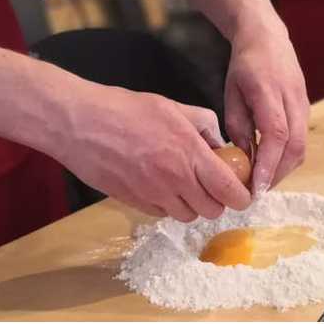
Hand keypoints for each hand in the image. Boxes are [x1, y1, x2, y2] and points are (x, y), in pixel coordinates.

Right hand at [56, 85, 251, 221]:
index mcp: (191, 154)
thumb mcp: (175, 107)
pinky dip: (170, 206)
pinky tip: (164, 187)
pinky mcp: (134, 202)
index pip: (230, 191)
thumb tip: (222, 145)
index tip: (243, 192)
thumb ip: (206, 126)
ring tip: (188, 186)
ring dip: (194, 206)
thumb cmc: (128, 109)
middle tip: (215, 187)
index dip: (242, 196)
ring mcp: (153, 194)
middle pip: (213, 210)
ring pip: (188, 216)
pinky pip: (163, 214)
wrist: (81, 123)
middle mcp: (175, 179)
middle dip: (219, 201)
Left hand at [224, 22, 309, 194]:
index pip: (276, 134)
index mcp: (269, 92)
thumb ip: (238, 125)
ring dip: (283, 169)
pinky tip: (271, 165)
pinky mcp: (306, 111)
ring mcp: (303, 105)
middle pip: (295, 147)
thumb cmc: (245, 65)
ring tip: (262, 183)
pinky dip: (287, 158)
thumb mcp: (231, 93)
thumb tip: (245, 158)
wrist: (269, 39)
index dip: (268, 163)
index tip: (255, 187)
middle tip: (256, 192)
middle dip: (276, 174)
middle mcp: (292, 100)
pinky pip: (301, 141)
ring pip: (301, 148)